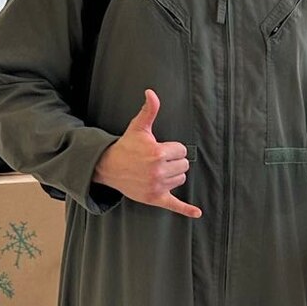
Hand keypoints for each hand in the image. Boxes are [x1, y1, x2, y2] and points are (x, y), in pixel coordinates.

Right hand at [94, 90, 200, 217]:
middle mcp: (158, 171)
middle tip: (157, 160)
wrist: (109, 167)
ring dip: (173, 175)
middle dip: (173, 161)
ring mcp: (157, 186)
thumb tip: (151, 92)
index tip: (160, 149)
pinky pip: (175, 205)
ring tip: (156, 171)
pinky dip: (186, 210)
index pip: (182, 150)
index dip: (173, 148)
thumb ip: (149, 110)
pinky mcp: (155, 198)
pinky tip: (197, 213)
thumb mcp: (138, 127)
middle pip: (184, 165)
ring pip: (180, 179)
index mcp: (157, 153)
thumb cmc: (126, 146)